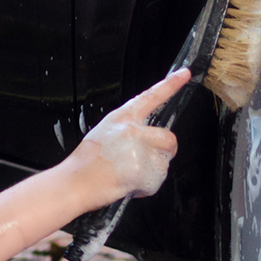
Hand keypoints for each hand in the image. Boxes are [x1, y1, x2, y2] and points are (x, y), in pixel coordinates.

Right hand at [66, 70, 188, 206]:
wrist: (76, 183)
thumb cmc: (86, 163)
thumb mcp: (104, 133)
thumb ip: (128, 130)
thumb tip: (146, 138)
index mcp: (122, 118)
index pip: (151, 96)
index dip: (170, 84)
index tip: (185, 73)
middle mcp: (133, 131)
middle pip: (169, 138)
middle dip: (164, 151)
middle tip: (145, 161)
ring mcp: (140, 151)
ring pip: (164, 161)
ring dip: (153, 170)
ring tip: (127, 174)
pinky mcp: (145, 171)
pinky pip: (158, 180)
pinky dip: (146, 186)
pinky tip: (128, 183)